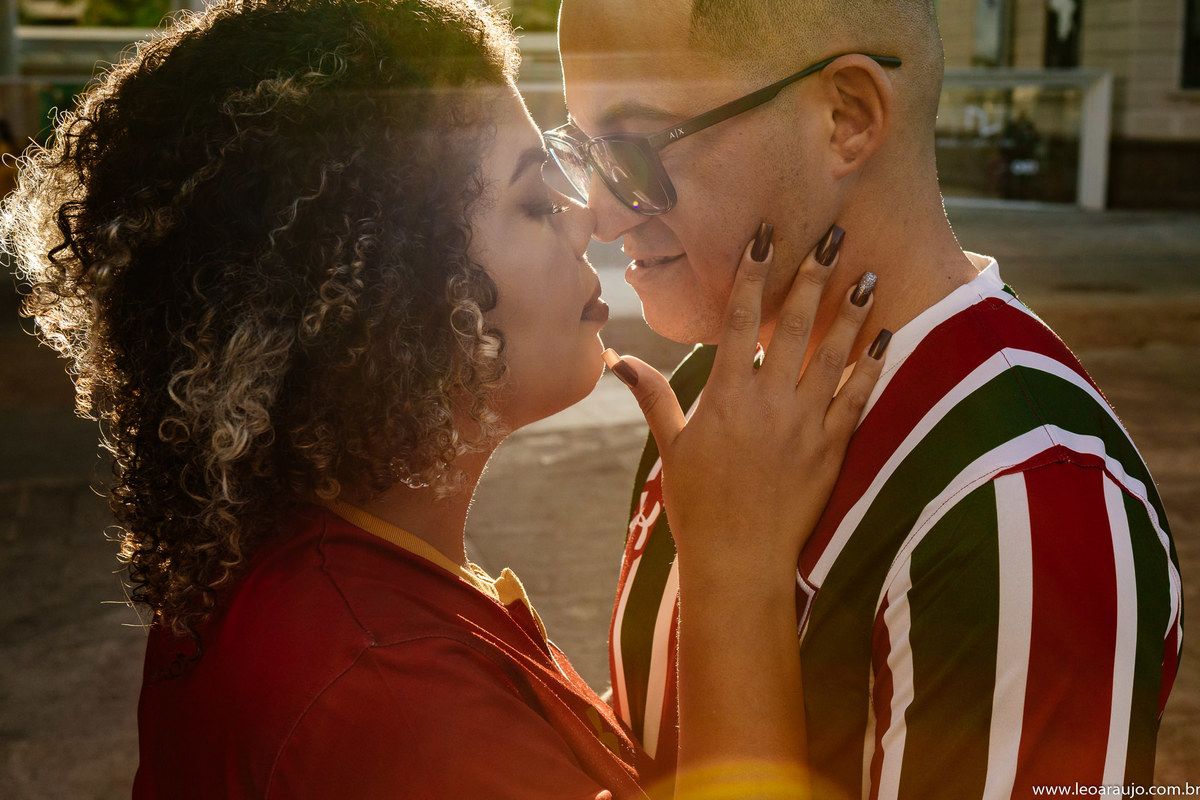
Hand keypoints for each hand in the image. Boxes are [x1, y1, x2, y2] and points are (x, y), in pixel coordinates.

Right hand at [604, 224, 887, 590]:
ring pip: (833, 354)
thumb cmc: (698, 504)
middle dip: (814, 276)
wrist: (739, 560)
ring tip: (867, 274)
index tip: (765, 237)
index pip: (740, 320)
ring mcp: (805, 424)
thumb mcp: (670, 447)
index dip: (752, 275)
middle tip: (833, 235)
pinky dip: (872, 366)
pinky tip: (885, 338)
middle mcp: (769, 401)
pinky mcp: (832, 449)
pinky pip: (856, 398)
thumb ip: (653, 396)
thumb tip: (618, 358)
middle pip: (795, 325)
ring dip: (852, 312)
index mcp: (726, 396)